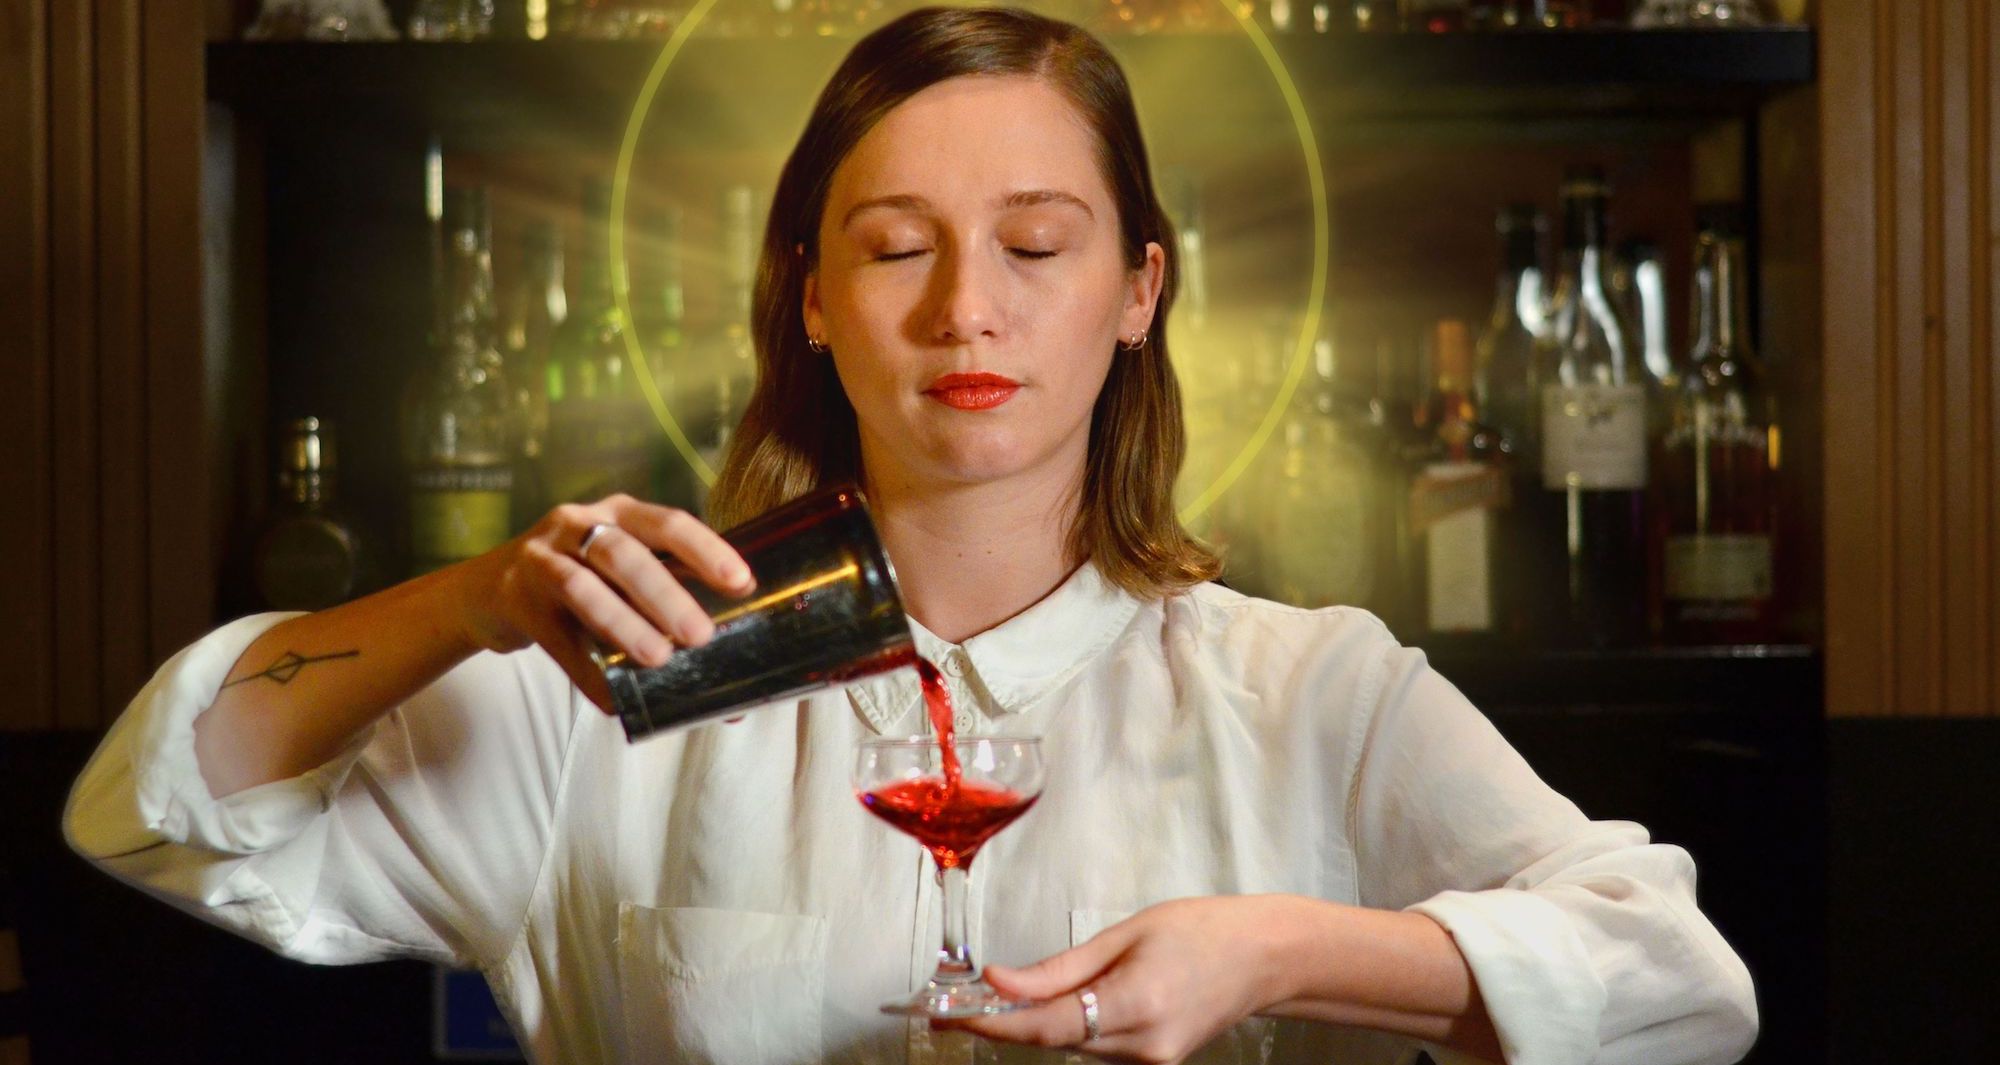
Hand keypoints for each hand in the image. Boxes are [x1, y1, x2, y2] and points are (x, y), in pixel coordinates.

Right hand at [449, 495, 754, 711]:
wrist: (491, 589)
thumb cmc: (580, 581)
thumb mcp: (618, 572)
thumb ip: (666, 604)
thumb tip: (729, 673)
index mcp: (619, 514)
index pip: (668, 523)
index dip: (707, 551)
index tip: (742, 583)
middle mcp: (578, 526)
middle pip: (624, 554)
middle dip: (665, 594)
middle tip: (701, 635)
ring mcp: (541, 559)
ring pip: (583, 588)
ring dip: (624, 624)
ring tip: (658, 658)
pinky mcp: (515, 600)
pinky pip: (556, 641)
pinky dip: (587, 673)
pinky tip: (614, 701)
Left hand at [950, 896, 1298, 1063]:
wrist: (1265, 958)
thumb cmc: (1202, 931)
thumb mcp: (1124, 934)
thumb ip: (1058, 968)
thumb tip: (998, 982)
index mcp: (1134, 1006)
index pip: (1043, 1027)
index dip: (990, 1025)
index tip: (946, 1017)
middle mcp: (1142, 1048)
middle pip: (1053, 1040)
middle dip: (1007, 1020)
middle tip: (957, 1002)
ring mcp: (1151, 1064)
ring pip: (1072, 1047)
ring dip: (1041, 1022)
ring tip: (1017, 993)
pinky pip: (1096, 1048)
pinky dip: (1074, 1026)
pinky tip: (1072, 1000)